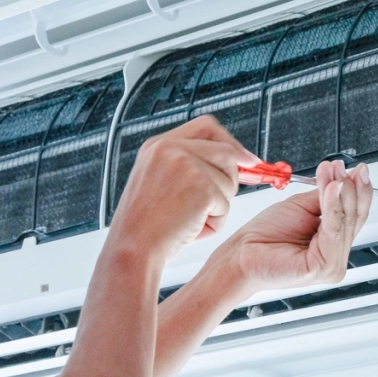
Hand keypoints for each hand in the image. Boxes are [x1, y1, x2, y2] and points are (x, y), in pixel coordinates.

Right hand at [107, 116, 258, 263]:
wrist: (131, 249)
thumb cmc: (146, 226)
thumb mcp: (160, 181)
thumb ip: (191, 164)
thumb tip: (242, 159)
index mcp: (158, 145)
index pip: (207, 127)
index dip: (231, 142)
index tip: (246, 159)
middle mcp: (170, 148)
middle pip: (227, 152)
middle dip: (229, 180)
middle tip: (211, 204)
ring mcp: (186, 165)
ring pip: (230, 179)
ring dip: (219, 205)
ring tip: (189, 219)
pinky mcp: (200, 186)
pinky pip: (226, 204)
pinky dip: (214, 222)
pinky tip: (190, 229)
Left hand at [218, 160, 372, 292]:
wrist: (241, 255)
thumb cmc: (264, 236)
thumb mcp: (302, 207)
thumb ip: (325, 198)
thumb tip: (343, 179)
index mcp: (333, 243)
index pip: (356, 215)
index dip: (359, 190)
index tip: (358, 169)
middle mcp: (337, 257)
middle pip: (355, 217)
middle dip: (350, 187)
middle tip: (343, 167)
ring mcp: (333, 265)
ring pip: (346, 222)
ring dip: (341, 192)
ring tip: (335, 172)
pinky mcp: (324, 268)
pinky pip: (334, 231)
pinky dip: (333, 207)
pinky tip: (331, 189)